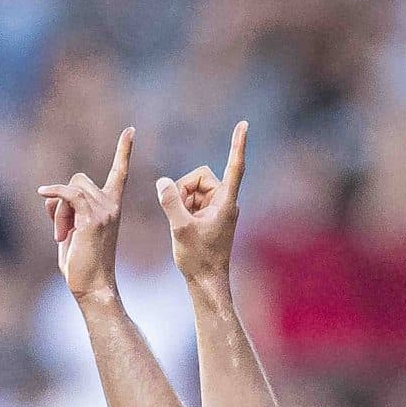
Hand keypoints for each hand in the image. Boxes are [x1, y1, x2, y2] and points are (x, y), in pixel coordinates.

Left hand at [38, 128, 133, 301]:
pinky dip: (54, 193)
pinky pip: (69, 193)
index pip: (120, 173)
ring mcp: (105, 211)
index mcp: (112, 207)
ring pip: (72, 190)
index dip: (124, 151)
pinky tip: (43, 193)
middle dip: (63, 202)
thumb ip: (64, 210)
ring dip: (59, 211)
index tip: (130, 130)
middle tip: (62, 232)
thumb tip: (49, 196)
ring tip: (63, 236)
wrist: (92, 286)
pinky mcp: (93, 218)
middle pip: (79, 180)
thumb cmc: (81, 264)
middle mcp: (112, 205)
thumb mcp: (71, 231)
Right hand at [157, 121, 247, 284]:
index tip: (243, 124)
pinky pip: (192, 201)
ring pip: (193, 190)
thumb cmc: (198, 259)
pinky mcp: (210, 216)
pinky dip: (183, 209)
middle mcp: (225, 202)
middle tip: (179, 213)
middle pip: (200, 177)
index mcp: (226, 202)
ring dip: (182, 202)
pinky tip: (182, 227)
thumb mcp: (179, 229)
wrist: (206, 282)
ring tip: (182, 225)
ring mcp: (217, 209)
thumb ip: (170, 202)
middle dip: (184, 190)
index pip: (234, 166)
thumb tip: (162, 181)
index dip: (237, 145)